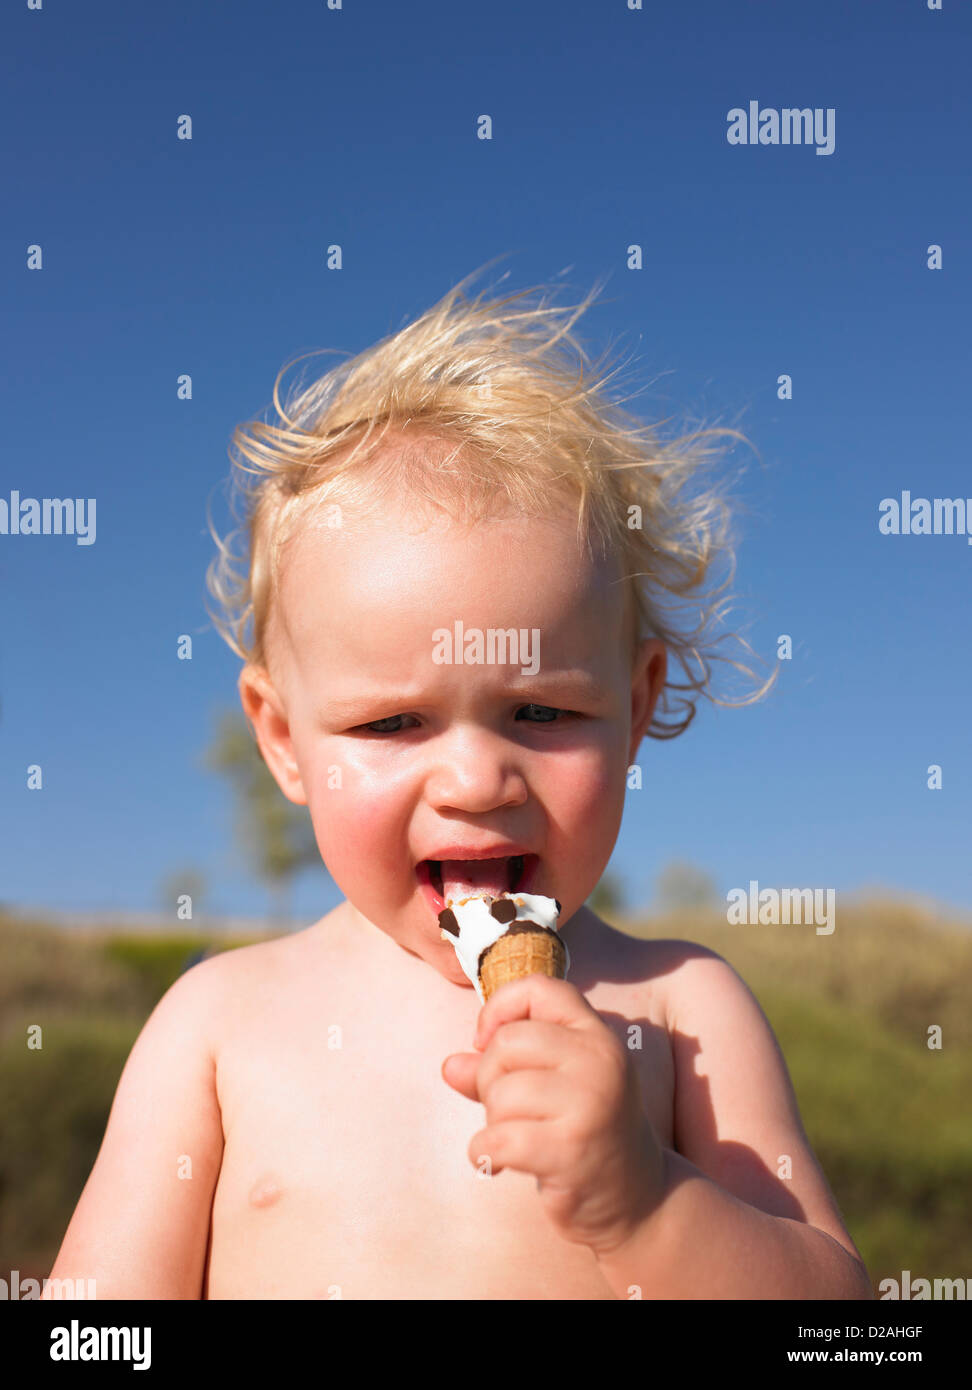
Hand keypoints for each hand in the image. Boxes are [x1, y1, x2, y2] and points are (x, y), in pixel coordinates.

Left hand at [441, 975, 665, 1254]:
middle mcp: (599, 1061)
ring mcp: (590, 1104)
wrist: (639, 1199)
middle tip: (507, 1108)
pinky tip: (499, 1164)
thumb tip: (450, 1066)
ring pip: (500, 1094)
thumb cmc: (586, 1133)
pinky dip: (484, 1154)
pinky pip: (496, 1140)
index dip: (500, 1008)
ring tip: (517, 1138)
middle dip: (490, 1077)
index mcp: (597, 1035)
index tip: (487, 1041)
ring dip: (492, 1122)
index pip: (539, 988)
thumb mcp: (554, 1087)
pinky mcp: (571, 1150)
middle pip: (507, 1043)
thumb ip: (502, 1068)